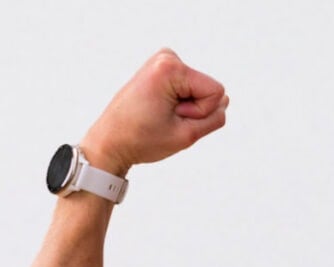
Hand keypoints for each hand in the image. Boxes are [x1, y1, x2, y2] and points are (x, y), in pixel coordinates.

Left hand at [81, 49, 228, 175]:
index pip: (217, 92)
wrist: (110, 141)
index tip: (174, 117)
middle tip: (165, 118)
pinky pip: (189, 89)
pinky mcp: (161, 70)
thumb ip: (216, 118)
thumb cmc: (141, 139)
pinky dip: (179, 104)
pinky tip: (159, 109)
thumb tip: (223, 102)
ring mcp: (163, 62)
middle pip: (208, 89)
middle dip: (193, 110)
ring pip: (200, 91)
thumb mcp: (188, 135)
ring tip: (160, 114)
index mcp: (170, 67)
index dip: (200, 112)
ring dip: (186, 108)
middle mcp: (166, 57)